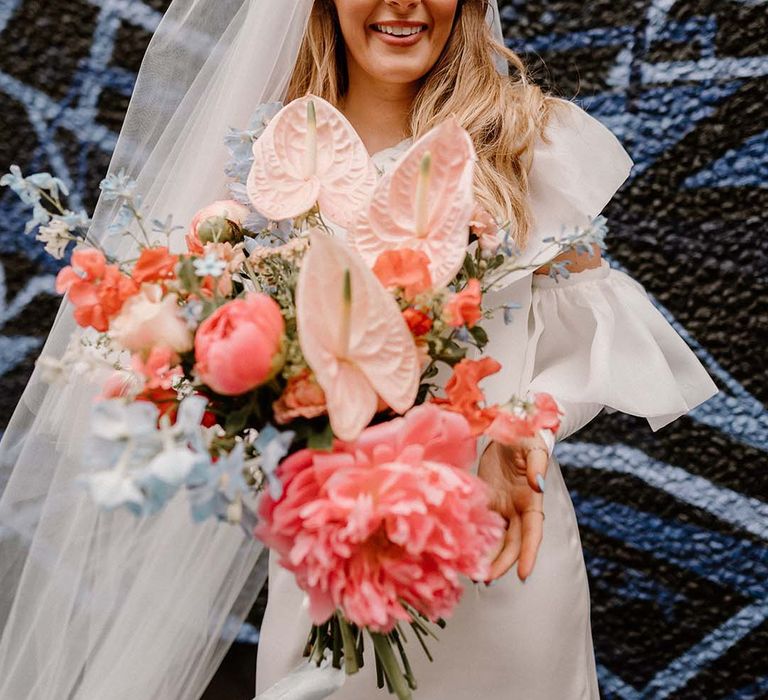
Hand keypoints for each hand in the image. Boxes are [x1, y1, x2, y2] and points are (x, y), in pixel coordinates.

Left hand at [477, 433, 549, 581]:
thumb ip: (537, 465)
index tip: (523, 574)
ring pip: (497, 538)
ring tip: (474, 575)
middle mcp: (518, 508)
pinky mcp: (486, 500)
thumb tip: (540, 485)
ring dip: (488, 556)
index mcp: (532, 499)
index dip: (529, 553)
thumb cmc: (525, 435)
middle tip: (486, 579)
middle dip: (502, 563)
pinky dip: (475, 539)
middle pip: (513, 543)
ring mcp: (502, 506)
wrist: (506, 425)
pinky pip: (481, 524)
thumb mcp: (532, 446)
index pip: (533, 532)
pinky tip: (463, 552)